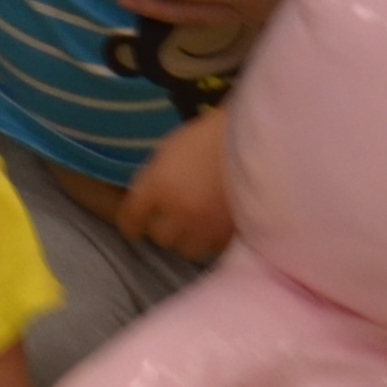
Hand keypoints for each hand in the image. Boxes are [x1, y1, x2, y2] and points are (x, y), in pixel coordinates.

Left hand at [117, 111, 235, 264]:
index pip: (131, 218)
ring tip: (194, 225)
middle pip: (159, 237)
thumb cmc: (209, 136)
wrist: (257, 138)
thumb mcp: (169, 151)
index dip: (129, 223)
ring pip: (185, 249)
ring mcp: (205, 226)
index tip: (132, 225)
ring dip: (186, 238)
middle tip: (170, 217)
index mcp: (158, 186)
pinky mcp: (230, 234)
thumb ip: (154, 180)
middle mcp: (178, 211)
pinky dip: (210, 240)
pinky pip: (212, 248)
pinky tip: (214, 225)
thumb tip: (146, 202)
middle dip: (162, 227)